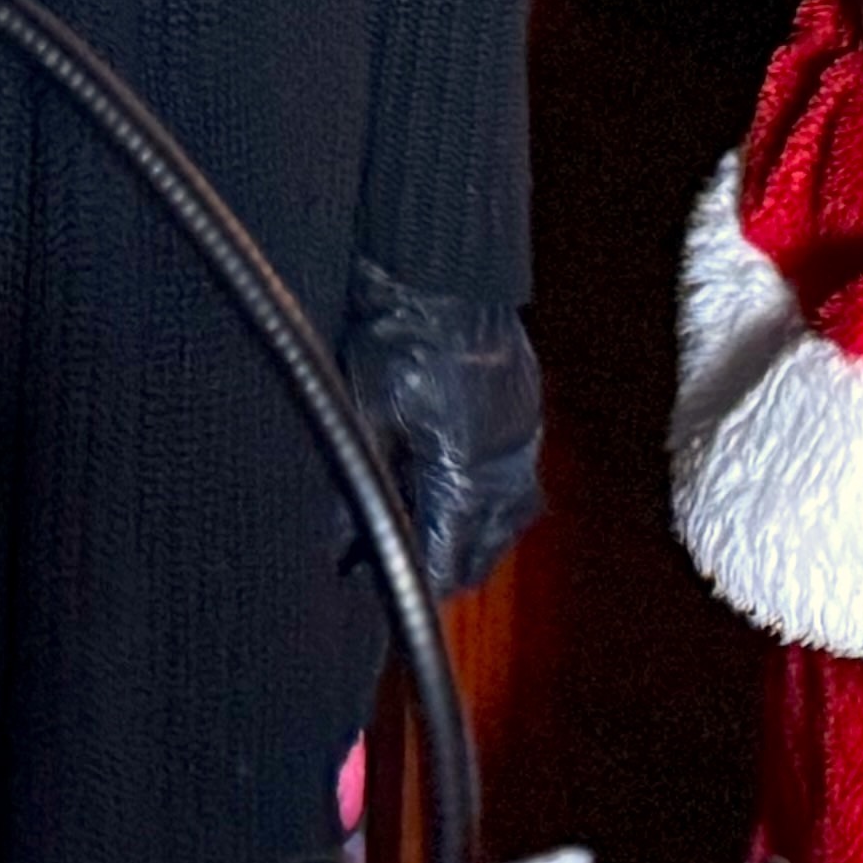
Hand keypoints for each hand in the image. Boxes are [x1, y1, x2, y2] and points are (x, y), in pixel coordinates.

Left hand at [335, 259, 545, 602]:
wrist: (442, 271)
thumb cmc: (398, 335)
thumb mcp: (364, 415)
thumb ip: (354, 487)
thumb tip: (337, 542)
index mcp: (464, 478)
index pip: (442, 563)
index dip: (407, 587)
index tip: (373, 592)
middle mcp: (505, 472)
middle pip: (477, 554)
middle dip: (436, 568)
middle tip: (383, 562)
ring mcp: (522, 445)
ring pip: (500, 523)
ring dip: (463, 536)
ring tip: (412, 525)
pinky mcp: (525, 420)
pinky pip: (509, 482)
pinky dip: (479, 496)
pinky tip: (442, 483)